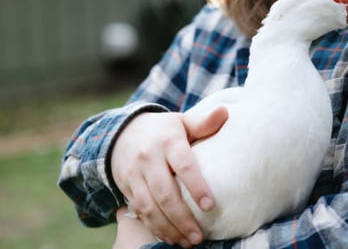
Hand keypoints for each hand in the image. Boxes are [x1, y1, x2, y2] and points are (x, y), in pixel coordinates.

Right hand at [111, 107, 227, 246]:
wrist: (122, 133)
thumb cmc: (163, 130)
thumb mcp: (182, 122)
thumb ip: (204, 122)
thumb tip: (226, 112)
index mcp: (168, 140)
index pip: (183, 165)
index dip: (196, 185)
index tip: (210, 205)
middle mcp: (149, 158)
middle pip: (165, 192)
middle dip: (182, 218)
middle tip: (199, 236)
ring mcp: (135, 174)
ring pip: (150, 206)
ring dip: (169, 228)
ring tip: (188, 242)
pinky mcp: (126, 187)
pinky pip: (140, 212)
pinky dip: (155, 227)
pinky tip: (171, 238)